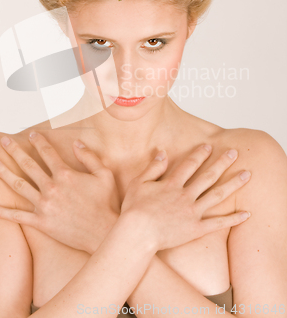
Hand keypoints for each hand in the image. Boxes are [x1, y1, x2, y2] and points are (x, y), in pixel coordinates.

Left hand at [0, 133, 119, 253]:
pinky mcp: (41, 222)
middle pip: (28, 165)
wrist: (103, 232)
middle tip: (3, 140)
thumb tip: (76, 143)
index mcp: (65, 174)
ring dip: (3, 172)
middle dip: (14, 150)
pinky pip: (16, 216)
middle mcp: (51, 187)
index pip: (47, 153)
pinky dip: (0, 211)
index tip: (31, 134)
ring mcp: (44, 205)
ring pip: (18, 185)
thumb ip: (89, 157)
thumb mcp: (104, 174)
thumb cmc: (107, 203)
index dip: (38, 141)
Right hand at [120, 144, 251, 251]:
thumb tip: (162, 152)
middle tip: (235, 153)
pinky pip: (218, 223)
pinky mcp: (196, 229)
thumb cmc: (134, 209)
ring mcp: (192, 212)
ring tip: (247, 175)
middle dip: (222, 162)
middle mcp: (185, 195)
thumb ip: (153, 167)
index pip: (189, 165)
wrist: (137, 234)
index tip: (210, 146)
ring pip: (217, 195)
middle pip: (208, 176)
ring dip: (233, 184)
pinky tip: (246, 214)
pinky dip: (233, 219)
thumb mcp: (138, 183)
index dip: (200, 154)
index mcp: (172, 184)